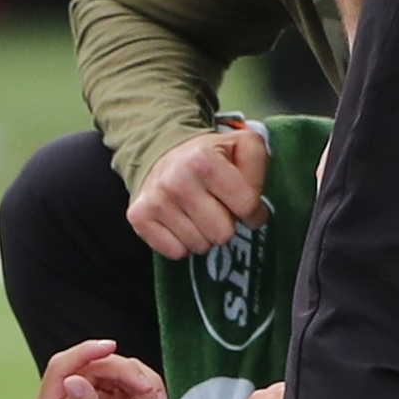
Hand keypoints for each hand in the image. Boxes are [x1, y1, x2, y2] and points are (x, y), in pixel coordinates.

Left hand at [29, 339, 169, 398]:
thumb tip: (74, 380)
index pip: (61, 368)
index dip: (84, 352)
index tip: (109, 348)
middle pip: (95, 363)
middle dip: (125, 372)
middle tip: (146, 390)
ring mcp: (95, 395)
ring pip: (117, 366)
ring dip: (141, 382)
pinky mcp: (118, 395)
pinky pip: (134, 376)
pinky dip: (149, 387)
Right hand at [126, 125, 269, 258]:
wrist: (162, 151)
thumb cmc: (209, 156)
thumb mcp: (243, 146)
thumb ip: (259, 168)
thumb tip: (255, 210)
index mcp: (204, 160)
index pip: (247, 207)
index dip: (252, 210)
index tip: (243, 203)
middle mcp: (176, 181)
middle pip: (222, 234)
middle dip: (225, 223)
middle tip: (217, 207)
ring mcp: (156, 201)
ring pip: (200, 247)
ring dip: (204, 234)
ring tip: (198, 212)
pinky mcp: (139, 218)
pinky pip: (176, 253)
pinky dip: (182, 242)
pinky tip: (180, 221)